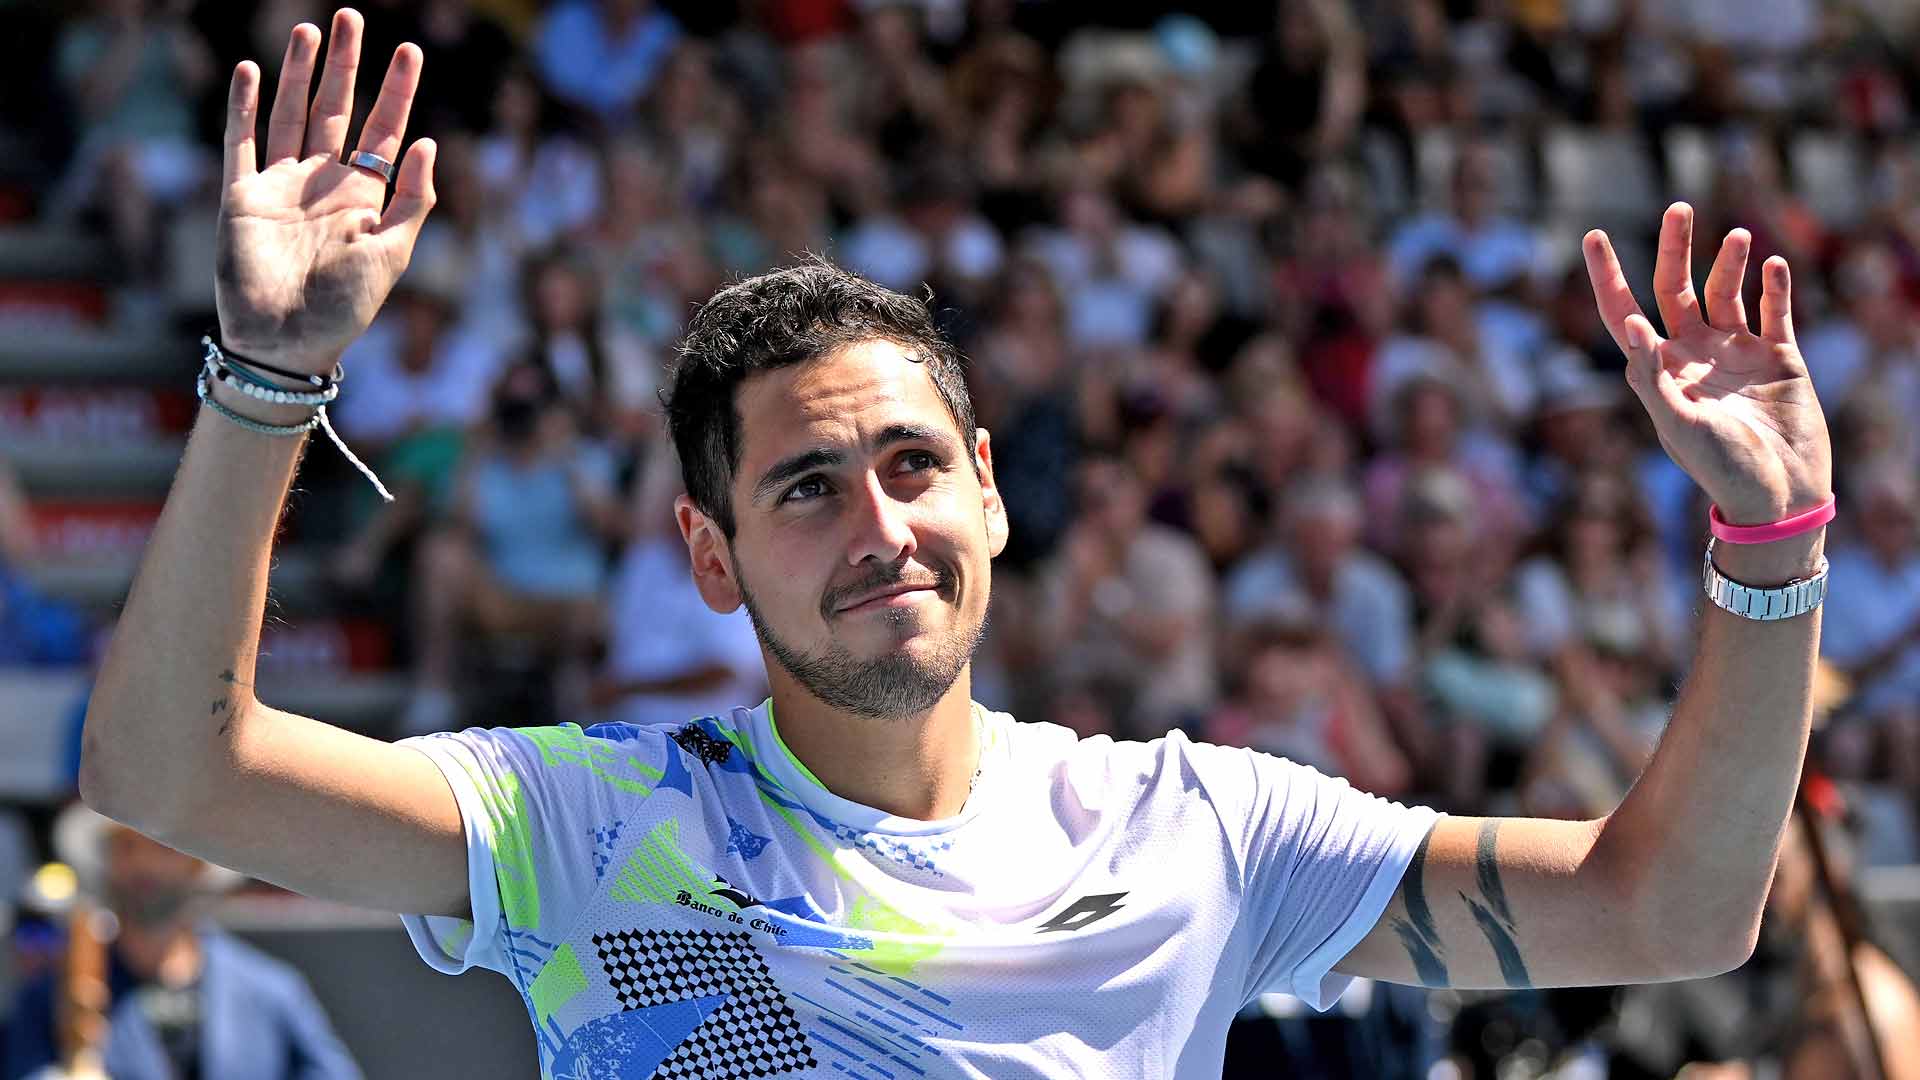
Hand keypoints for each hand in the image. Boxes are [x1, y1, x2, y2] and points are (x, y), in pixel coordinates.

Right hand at [214, 10, 435, 374]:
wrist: (286, 344)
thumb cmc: (345, 308)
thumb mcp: (393, 255)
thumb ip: (413, 202)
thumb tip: (427, 142)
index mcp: (364, 198)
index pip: (384, 132)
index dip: (397, 91)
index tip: (410, 50)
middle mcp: (322, 184)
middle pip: (335, 110)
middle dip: (345, 65)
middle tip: (350, 17)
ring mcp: (280, 187)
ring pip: (290, 114)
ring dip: (297, 72)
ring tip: (308, 29)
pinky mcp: (241, 197)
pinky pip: (242, 141)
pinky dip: (245, 106)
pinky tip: (252, 70)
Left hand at [1584, 204, 1831, 525]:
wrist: (1779, 495)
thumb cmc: (1721, 469)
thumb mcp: (1679, 426)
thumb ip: (1653, 378)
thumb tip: (1632, 325)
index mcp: (1660, 369)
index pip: (1624, 312)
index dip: (1607, 275)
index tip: (1592, 236)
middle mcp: (1694, 354)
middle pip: (1678, 288)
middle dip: (1676, 248)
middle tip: (1679, 208)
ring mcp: (1736, 353)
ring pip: (1728, 292)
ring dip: (1731, 262)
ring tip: (1740, 237)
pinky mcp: (1779, 358)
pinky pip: (1774, 312)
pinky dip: (1775, 287)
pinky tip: (1774, 265)